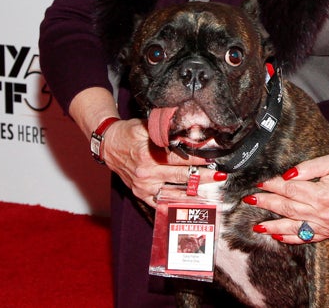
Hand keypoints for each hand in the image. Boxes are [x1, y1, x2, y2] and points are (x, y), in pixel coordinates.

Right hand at [101, 118, 219, 206]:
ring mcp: (144, 187)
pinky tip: (193, 201)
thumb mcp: (145, 126)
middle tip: (220, 175)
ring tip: (212, 189)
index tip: (213, 158)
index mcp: (147, 155)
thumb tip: (189, 130)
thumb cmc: (128, 133)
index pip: (178, 159)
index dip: (197, 159)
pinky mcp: (141, 195)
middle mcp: (146, 174)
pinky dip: (178, 202)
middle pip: (181, 177)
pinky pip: (162, 203)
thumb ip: (165, 130)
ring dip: (195, 191)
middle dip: (203, 176)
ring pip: (175, 192)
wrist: (108, 146)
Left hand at [244, 154, 328, 243]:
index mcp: (324, 194)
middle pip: (289, 208)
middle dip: (267, 203)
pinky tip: (277, 237)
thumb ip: (309, 167)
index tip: (260, 182)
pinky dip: (291, 239)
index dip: (274, 185)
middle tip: (250, 200)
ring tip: (256, 227)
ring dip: (273, 227)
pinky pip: (307, 238)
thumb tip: (287, 174)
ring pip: (294, 227)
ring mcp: (327, 225)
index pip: (291, 190)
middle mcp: (324, 213)